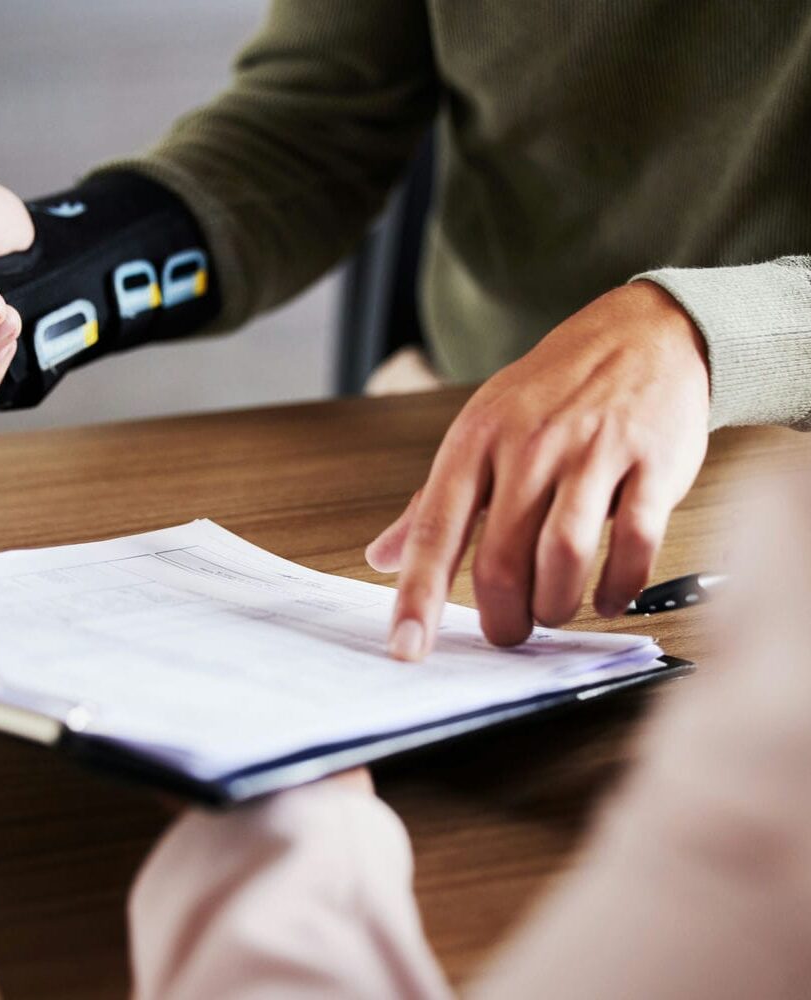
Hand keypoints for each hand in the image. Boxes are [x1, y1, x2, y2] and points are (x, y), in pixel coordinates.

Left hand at [366, 282, 709, 653]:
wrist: (640, 335)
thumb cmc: (550, 393)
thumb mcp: (479, 433)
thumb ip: (431, 504)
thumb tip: (381, 558)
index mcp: (475, 441)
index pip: (435, 530)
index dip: (418, 597)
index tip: (406, 649)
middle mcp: (528, 446)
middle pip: (502, 559)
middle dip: (502, 617)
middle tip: (507, 631)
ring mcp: (592, 452)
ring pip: (564, 557)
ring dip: (556, 606)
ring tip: (552, 611)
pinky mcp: (651, 462)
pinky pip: (636, 544)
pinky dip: (620, 586)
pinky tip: (609, 595)